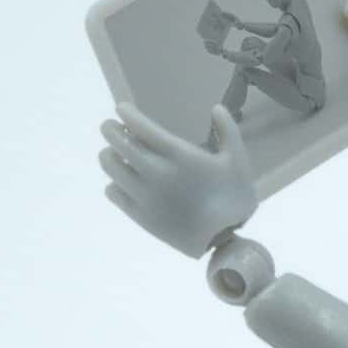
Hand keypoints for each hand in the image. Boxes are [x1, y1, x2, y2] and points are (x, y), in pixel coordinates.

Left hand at [100, 102, 258, 256]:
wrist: (223, 239)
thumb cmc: (233, 197)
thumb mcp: (238, 160)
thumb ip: (228, 130)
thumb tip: (216, 108)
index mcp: (178, 154)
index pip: (139, 126)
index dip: (126, 113)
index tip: (122, 108)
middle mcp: (156, 171)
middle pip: (117, 142)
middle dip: (110, 129)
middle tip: (111, 126)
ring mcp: (144, 194)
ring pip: (110, 166)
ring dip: (109, 155)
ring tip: (114, 153)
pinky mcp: (139, 215)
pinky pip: (113, 192)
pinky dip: (113, 183)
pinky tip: (122, 181)